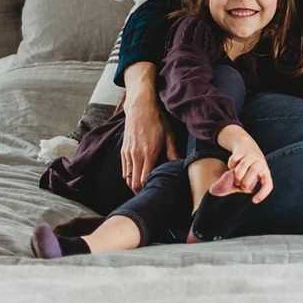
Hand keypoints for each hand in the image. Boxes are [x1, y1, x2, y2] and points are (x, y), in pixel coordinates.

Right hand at [120, 63, 180, 191]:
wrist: (139, 107)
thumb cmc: (156, 120)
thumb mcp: (169, 135)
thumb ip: (173, 152)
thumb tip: (179, 165)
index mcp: (148, 153)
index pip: (144, 180)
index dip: (148, 189)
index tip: (155, 192)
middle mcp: (135, 156)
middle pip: (133, 183)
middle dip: (140, 191)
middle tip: (150, 195)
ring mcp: (127, 154)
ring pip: (127, 178)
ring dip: (134, 185)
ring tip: (144, 189)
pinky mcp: (123, 151)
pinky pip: (124, 170)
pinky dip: (129, 177)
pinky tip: (137, 178)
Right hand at [217, 126, 272, 202]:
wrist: (246, 145)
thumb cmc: (248, 167)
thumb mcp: (249, 177)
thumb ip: (242, 186)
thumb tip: (236, 191)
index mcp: (265, 172)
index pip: (268, 184)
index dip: (262, 193)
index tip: (254, 200)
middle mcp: (260, 163)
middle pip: (253, 173)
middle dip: (246, 182)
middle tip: (241, 185)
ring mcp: (251, 156)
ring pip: (243, 166)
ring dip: (237, 174)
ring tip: (236, 178)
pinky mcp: (242, 152)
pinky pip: (234, 160)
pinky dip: (231, 165)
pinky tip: (232, 166)